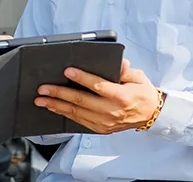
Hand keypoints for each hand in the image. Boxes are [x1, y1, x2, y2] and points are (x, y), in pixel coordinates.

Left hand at [33, 59, 163, 134]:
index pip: (98, 86)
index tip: (67, 71)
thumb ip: (126, 70)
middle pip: (81, 101)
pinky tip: (54, 108)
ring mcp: (105, 122)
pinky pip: (79, 121)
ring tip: (41, 100)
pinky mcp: (101, 129)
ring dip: (56, 106)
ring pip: (76, 113)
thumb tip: (119, 63)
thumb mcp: (138, 77)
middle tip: (43, 89)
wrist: (150, 115)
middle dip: (59, 94)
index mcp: (121, 96)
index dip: (81, 78)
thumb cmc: (142, 93)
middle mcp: (111, 111)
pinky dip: (65, 114)